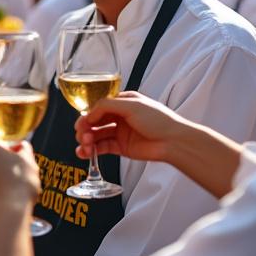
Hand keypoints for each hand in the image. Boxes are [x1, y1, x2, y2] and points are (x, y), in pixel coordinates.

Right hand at [74, 91, 191, 162]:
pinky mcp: (121, 147)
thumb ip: (107, 105)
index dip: (88, 115)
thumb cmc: (159, 120)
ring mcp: (120, 132)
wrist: (173, 142)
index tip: (82, 123)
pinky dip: (92, 150)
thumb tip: (89, 113)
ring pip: (97, 135)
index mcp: (123, 102)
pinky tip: (85, 153)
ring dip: (87, 140)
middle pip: (95, 121)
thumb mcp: (131, 105)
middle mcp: (120, 116)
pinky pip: (102, 148)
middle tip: (81, 135)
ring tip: (84, 146)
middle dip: (85, 128)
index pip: (99, 106)